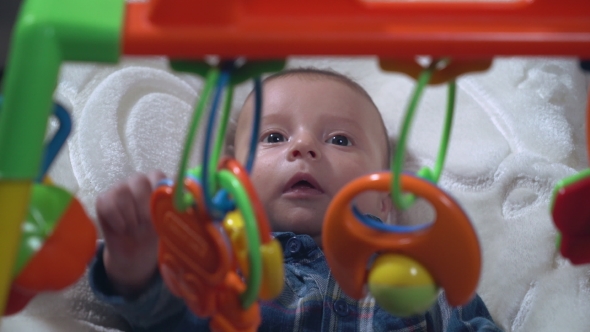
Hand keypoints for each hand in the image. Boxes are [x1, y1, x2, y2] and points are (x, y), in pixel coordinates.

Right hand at [96, 171, 165, 296]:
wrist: (135, 252)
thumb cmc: (155, 234)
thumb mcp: (169, 223)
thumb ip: (175, 208)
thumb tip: (186, 199)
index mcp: (159, 184)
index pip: (159, 177)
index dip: (158, 194)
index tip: (161, 212)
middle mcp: (140, 182)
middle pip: (139, 181)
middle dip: (143, 206)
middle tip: (146, 224)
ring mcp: (120, 188)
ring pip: (121, 191)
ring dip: (130, 215)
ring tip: (135, 228)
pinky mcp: (104, 199)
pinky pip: (107, 202)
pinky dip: (116, 219)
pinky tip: (122, 229)